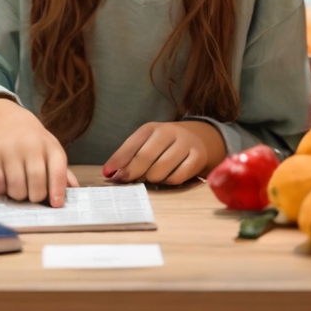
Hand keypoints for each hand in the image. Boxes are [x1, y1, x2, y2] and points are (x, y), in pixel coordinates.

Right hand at [0, 98, 78, 206]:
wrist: (9, 123)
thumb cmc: (35, 144)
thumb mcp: (51, 152)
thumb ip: (62, 173)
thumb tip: (75, 191)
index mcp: (50, 147)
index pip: (58, 170)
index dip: (58, 189)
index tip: (56, 204)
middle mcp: (31, 146)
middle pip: (36, 182)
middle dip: (36, 197)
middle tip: (34, 196)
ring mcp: (10, 151)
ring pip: (16, 187)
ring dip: (19, 196)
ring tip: (19, 191)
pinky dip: (2, 192)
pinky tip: (5, 186)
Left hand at [102, 121, 225, 185]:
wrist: (201, 137)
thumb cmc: (166, 144)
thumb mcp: (148, 142)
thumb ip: (129, 155)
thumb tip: (109, 173)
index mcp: (152, 128)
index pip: (131, 144)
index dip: (118, 161)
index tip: (108, 174)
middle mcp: (169, 132)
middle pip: (145, 157)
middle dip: (132, 172)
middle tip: (126, 181)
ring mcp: (185, 144)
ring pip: (160, 170)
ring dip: (151, 179)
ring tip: (150, 178)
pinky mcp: (198, 157)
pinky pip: (177, 177)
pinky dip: (168, 182)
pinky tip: (166, 179)